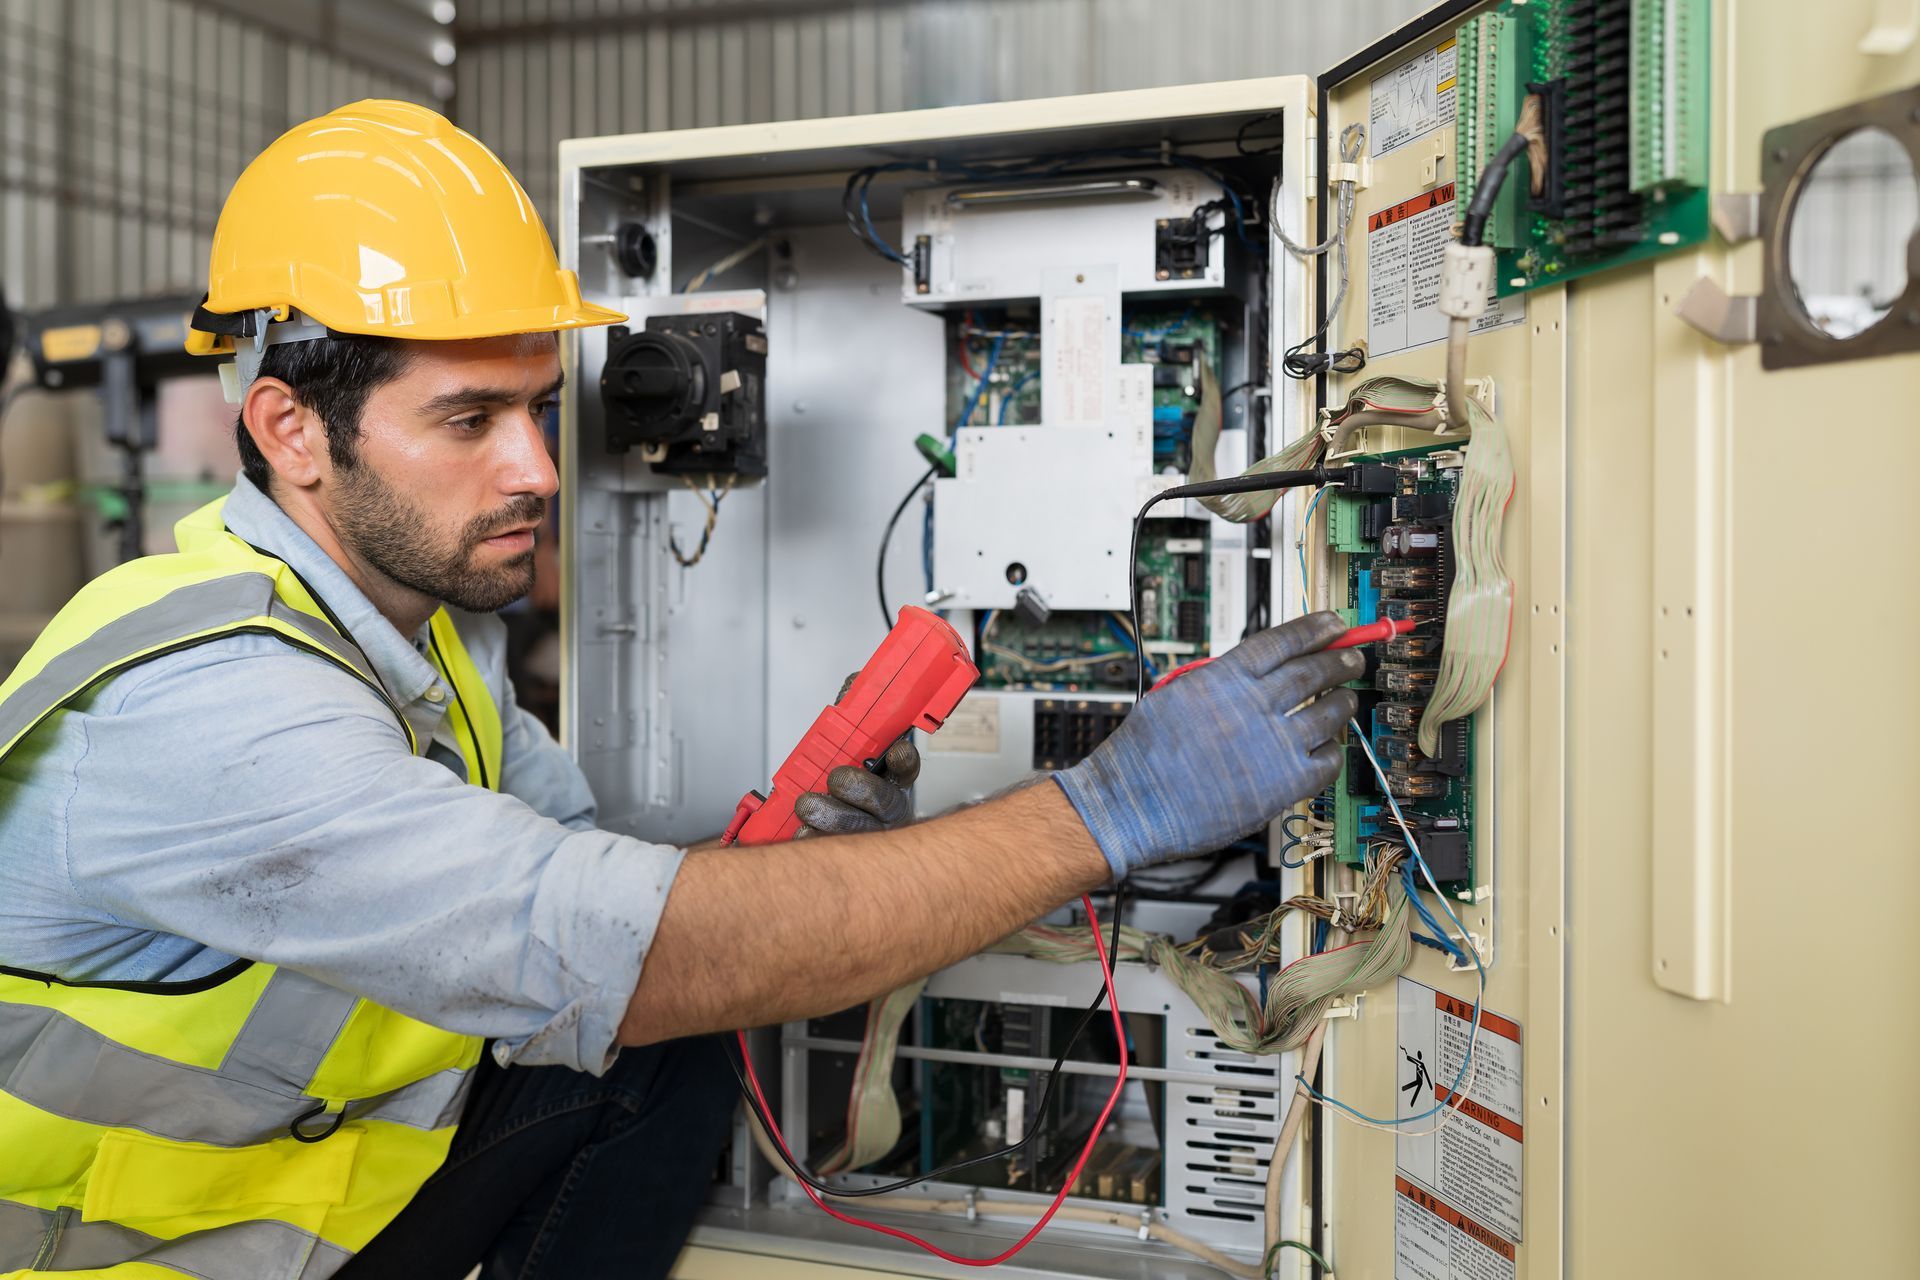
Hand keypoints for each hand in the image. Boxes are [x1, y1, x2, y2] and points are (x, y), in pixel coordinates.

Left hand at [793, 672, 921, 836]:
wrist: (807, 826)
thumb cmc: (838, 781)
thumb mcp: (847, 742)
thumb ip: (852, 712)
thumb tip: (855, 684)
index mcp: (889, 777)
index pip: (906, 766)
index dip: (903, 759)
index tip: (894, 750)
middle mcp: (887, 809)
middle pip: (886, 802)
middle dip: (860, 787)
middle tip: (836, 777)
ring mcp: (870, 836)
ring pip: (859, 829)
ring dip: (831, 815)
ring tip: (806, 805)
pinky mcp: (847, 857)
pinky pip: (833, 852)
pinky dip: (812, 840)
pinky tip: (800, 832)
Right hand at [1053, 611, 1360, 878]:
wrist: (1132, 805)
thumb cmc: (1141, 757)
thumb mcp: (1175, 695)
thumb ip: (1217, 682)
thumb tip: (1250, 675)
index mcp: (1224, 679)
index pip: (1284, 640)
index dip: (1316, 628)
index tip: (1334, 624)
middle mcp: (1254, 706)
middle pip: (1314, 671)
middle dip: (1340, 660)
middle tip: (1352, 657)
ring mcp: (1274, 745)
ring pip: (1330, 712)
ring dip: (1344, 702)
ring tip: (1347, 700)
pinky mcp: (1284, 784)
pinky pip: (1327, 761)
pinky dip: (1332, 750)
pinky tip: (1328, 748)